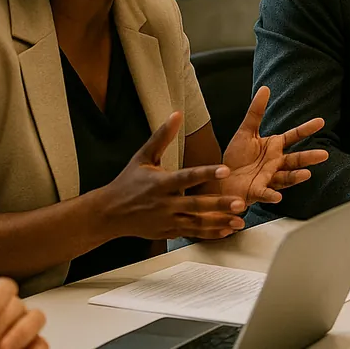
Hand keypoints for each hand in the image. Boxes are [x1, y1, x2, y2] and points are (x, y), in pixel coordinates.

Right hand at [99, 113, 247, 240]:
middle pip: (195, 204)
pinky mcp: (167, 231)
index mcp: (160, 183)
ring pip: (196, 222)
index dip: (206, 173)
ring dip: (219, 222)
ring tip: (239, 221)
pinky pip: (191, 233)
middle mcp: (164, 203)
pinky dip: (209, 234)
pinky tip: (226, 231)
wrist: (108, 214)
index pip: (187, 177)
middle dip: (219, 204)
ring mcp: (166, 219)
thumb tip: (176, 114)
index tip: (226, 169)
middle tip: (241, 203)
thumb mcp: (142, 157)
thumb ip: (162, 136)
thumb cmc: (127, 182)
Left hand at [222, 86, 329, 204]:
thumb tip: (265, 89)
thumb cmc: (236, 158)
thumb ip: (256, 112)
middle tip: (324, 154)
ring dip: (296, 177)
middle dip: (309, 157)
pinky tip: (277, 197)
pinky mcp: (257, 191)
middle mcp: (275, 163)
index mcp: (274, 147)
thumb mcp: (245, 132)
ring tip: (307, 174)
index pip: (294, 136)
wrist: (222, 180)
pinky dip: (271, 196)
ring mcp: (269, 177)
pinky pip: (265, 193)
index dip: (306, 129)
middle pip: (295, 159)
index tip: (320, 121)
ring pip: (286, 177)